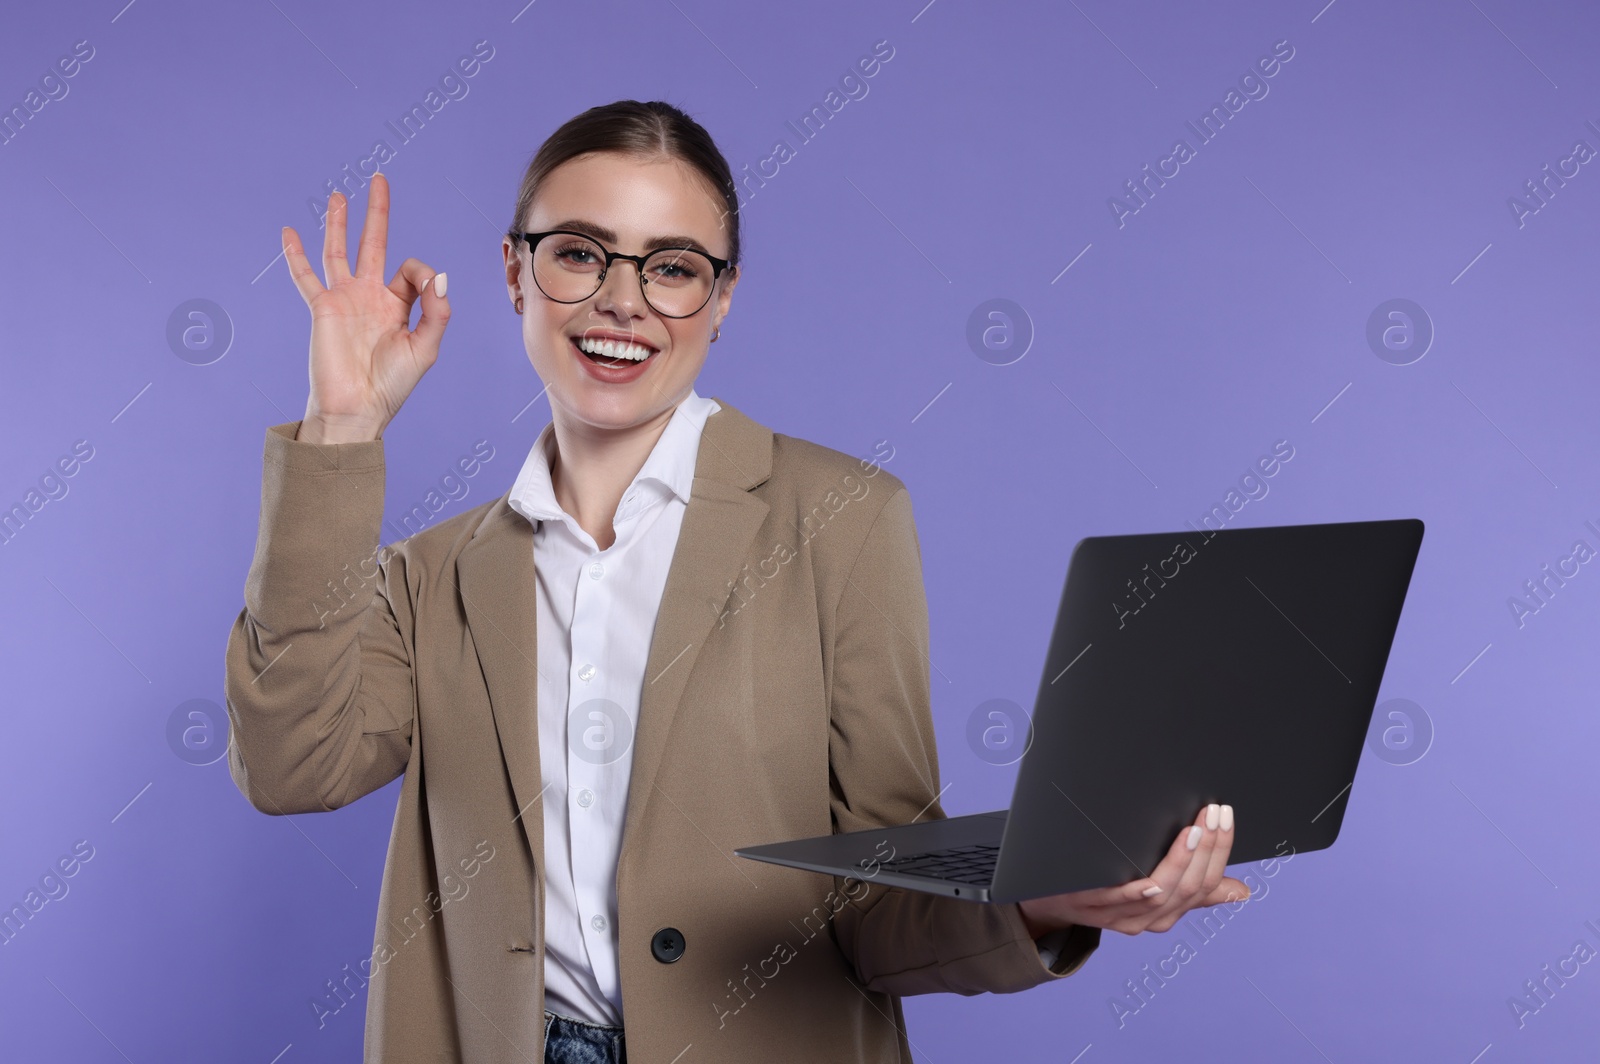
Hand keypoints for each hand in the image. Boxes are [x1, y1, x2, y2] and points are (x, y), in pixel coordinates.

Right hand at [283, 172, 450, 443]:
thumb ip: (436, 311)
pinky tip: (288, 231)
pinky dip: (296, 254)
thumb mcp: (425, 348)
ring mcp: (344, 299)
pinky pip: (306, 276)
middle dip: (377, 213)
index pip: (411, 270)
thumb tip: (439, 276)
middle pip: (373, 244)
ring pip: (339, 251)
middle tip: (379, 179)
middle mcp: (370, 297)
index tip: (430, 289)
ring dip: (339, 222)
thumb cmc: (392, 385)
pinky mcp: (323, 308)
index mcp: (398, 306)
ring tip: (339, 195)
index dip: (423, 273)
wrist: (357, 408)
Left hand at [1017, 803, 1249, 938]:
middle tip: (1215, 813)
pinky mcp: (1093, 907)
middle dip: (1208, 849)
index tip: (1226, 817)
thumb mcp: (1152, 886)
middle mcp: (1148, 919)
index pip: (1206, 885)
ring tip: (1195, 829)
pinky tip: (1156, 881)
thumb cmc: (1103, 884)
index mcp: (1167, 912)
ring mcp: (1120, 916)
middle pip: (1189, 888)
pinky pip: (1123, 902)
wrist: (1044, 897)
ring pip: (1163, 895)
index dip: (1220, 852)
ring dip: (1183, 861)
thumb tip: (1241, 890)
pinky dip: (1144, 893)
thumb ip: (1192, 886)